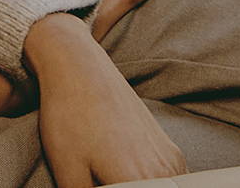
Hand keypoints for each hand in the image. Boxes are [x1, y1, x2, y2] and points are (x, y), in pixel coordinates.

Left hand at [24, 14, 185, 187]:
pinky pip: (171, 183)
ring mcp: (171, 159)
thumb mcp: (68, 172)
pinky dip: (154, 186)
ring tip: (109, 179)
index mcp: (138, 180)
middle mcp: (164, 171)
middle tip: (102, 182)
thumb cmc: (68, 115)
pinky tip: (125, 180)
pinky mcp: (169, 149)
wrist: (77, 65)